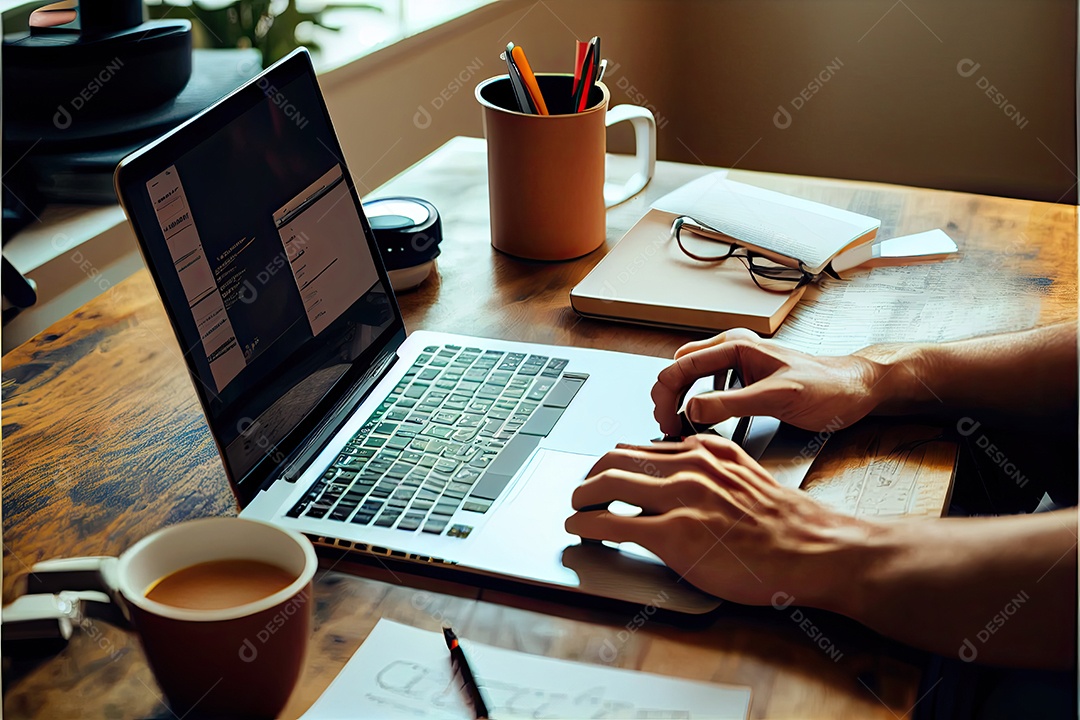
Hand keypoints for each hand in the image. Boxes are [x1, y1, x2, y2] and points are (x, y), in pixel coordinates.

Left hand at [564, 435, 867, 608]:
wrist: (814, 549)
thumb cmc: (786, 524)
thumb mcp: (744, 477)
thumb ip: (709, 472)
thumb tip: (676, 481)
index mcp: (705, 451)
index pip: (641, 446)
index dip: (613, 463)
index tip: (603, 474)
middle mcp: (689, 466)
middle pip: (615, 458)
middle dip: (589, 476)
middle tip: (581, 493)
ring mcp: (680, 499)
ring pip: (607, 483)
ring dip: (580, 497)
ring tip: (574, 510)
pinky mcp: (674, 534)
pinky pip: (612, 523)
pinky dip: (586, 524)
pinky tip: (578, 529)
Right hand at [651, 328, 886, 434]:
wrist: (856, 389)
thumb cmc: (828, 388)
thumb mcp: (779, 398)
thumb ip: (733, 403)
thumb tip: (692, 409)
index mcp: (736, 347)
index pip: (682, 365)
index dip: (666, 395)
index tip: (665, 422)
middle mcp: (732, 351)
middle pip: (679, 369)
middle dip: (666, 398)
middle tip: (667, 428)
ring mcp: (738, 365)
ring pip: (690, 379)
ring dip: (679, 401)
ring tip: (678, 427)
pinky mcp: (745, 381)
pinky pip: (708, 388)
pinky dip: (696, 405)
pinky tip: (701, 423)